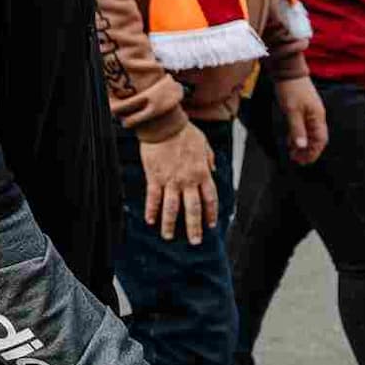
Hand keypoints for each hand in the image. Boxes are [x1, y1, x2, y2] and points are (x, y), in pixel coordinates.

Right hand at [139, 123, 217, 243]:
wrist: (164, 123)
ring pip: (172, 208)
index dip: (210, 213)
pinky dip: (152, 210)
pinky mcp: (154, 177)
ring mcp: (170, 180)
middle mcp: (188, 180)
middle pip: (192, 209)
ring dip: (170, 224)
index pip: (209, 199)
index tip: (210, 225)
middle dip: (194, 227)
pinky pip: (153, 197)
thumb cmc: (184, 131)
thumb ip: (209, 158)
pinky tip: (150, 220)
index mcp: (202, 173)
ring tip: (168, 236)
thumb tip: (213, 169)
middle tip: (195, 241)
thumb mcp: (203, 143)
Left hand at [276, 76, 328, 165]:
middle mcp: (317, 116)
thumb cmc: (290, 89)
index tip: (303, 161)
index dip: (313, 152)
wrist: (287, 70)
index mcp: (317, 117)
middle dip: (308, 151)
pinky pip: (303, 126)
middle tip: (297, 160)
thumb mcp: (291, 110)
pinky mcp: (303, 108)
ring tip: (293, 154)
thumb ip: (297, 129)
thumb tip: (301, 146)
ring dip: (302, 144)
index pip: (320, 140)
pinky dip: (298, 135)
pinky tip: (291, 141)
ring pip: (309, 133)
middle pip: (316, 138)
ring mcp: (310, 112)